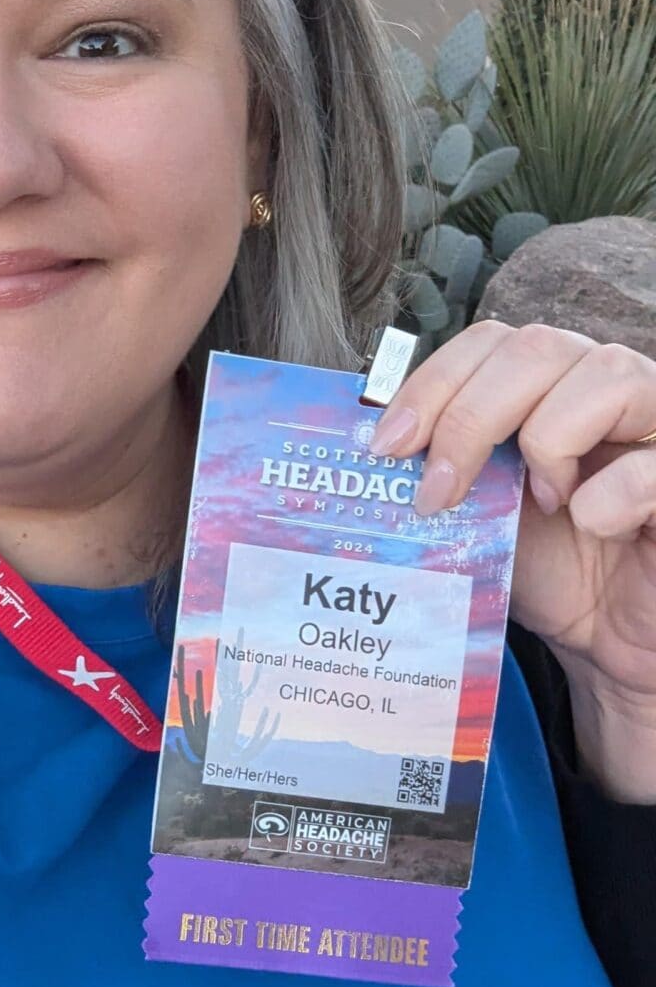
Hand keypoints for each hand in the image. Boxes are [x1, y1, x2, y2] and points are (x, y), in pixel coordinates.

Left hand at [368, 320, 655, 800]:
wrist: (612, 645)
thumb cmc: (548, 571)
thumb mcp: (477, 513)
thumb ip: (440, 469)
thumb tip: (359, 450)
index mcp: (550, 384)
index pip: (490, 341)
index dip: (433, 383)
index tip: (385, 447)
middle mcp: (608, 387)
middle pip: (537, 346)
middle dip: (468, 415)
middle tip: (437, 491)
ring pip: (607, 374)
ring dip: (547, 441)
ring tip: (538, 504)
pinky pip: (652, 464)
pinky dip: (609, 496)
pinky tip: (594, 527)